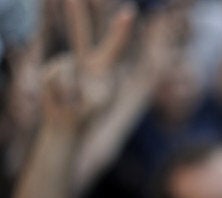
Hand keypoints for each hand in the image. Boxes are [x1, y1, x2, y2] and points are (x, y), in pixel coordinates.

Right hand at [42, 0, 134, 127]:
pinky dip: (59, 90)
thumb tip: (60, 66)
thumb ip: (86, 83)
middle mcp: (88, 59)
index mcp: (106, 66)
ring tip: (72, 99)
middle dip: (78, 12)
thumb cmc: (89, 112)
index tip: (129, 13)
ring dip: (68, 88)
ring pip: (65, 67)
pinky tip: (62, 96)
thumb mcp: (95, 102)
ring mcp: (69, 62)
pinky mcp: (54, 68)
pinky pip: (55, 76)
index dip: (120, 30)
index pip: (114, 45)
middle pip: (82, 32)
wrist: (70, 122)